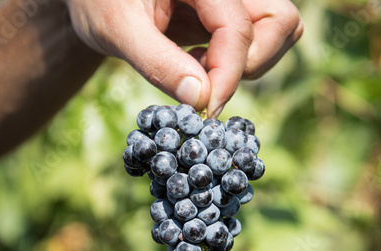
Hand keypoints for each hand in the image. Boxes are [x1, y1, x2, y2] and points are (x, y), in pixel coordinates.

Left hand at [61, 0, 302, 116]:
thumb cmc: (100, 0)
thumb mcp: (116, 29)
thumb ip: (156, 62)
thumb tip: (199, 98)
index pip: (238, 27)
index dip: (228, 73)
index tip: (205, 108)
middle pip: (281, 21)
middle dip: (250, 63)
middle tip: (207, 80)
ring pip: (279, 30)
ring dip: (248, 63)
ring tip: (200, 69)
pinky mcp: (228, 13)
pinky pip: (256, 39)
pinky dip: (236, 62)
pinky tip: (198, 63)